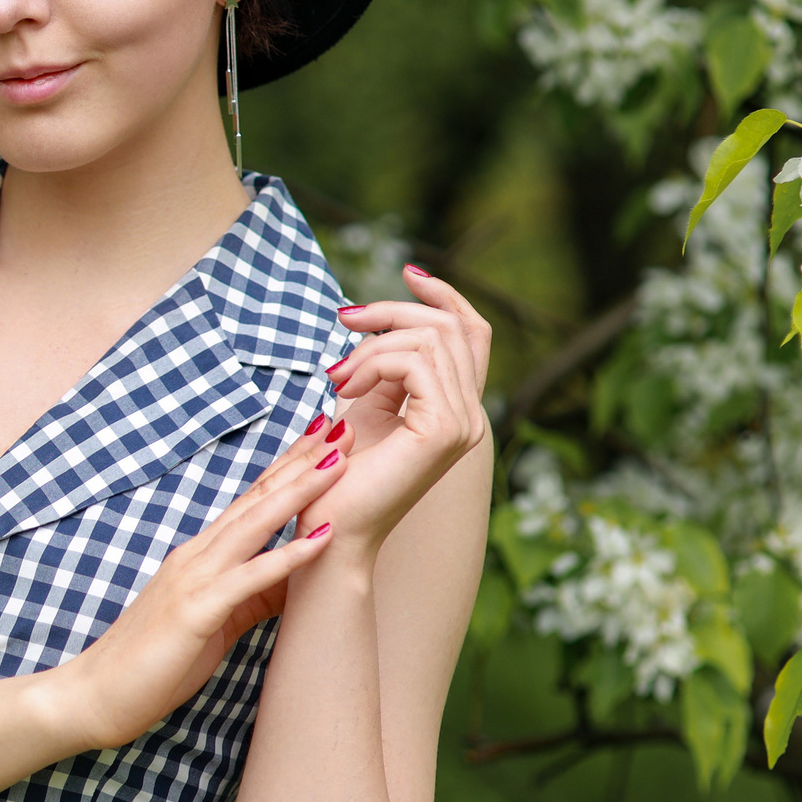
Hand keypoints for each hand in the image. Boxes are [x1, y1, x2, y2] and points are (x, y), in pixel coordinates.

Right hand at [58, 426, 348, 748]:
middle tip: (339, 427)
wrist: (94, 694)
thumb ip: (250, 594)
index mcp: (198, 556)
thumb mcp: (212, 621)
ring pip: (253, 526)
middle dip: (300, 463)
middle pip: (255, 499)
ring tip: (338, 463)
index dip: (287, 468)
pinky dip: (287, 556)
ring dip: (298, 492)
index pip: (249, 501)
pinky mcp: (195, 613)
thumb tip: (295, 577)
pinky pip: (249, 579)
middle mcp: (195, 556)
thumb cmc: (151, 662)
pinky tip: (322, 537)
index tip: (322, 439)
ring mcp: (193, 580)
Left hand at [302, 265, 491, 552]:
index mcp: (455, 407)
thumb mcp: (364, 404)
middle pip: (447, 327)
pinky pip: (413, 363)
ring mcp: (463, 424)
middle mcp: (470, 415)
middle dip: (391, 312)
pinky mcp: (442, 430)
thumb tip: (375, 322)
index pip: (471, 334)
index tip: (407, 272)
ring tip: (336, 376)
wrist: (330, 530)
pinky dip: (372, 363)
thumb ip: (384, 368)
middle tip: (344, 320)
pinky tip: (343, 387)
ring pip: (426, 341)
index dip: (444, 296)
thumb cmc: (337, 474)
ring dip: (372, 345)